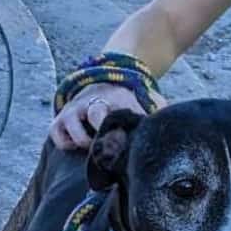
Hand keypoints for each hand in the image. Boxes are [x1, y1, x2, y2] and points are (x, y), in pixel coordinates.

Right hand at [49, 83, 166, 150]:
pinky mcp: (59, 121)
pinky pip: (57, 134)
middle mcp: (93, 102)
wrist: (103, 82)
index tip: (127, 139)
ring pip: (73, 128)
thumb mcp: (145, 99)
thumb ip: (159, 108)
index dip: (124, 125)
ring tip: (95, 148)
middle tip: (111, 148)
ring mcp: (74, 111)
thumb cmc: (127, 101)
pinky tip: (79, 147)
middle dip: (103, 134)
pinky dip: (66, 143)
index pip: (120, 110)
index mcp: (116, 98)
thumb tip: (173, 121)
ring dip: (84, 141)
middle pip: (96, 114)